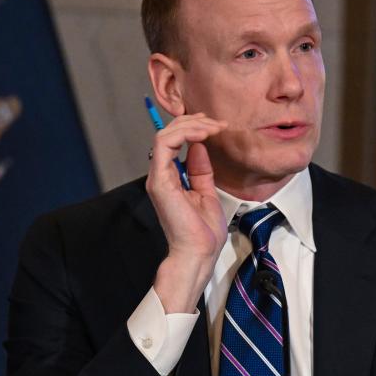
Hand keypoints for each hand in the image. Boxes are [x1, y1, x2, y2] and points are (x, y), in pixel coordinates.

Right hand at [147, 113, 227, 312]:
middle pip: (168, 133)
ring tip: (212, 127)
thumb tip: (199, 146)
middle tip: (217, 123)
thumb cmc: (203, 231)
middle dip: (194, 122)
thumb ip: (201, 169)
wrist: (199, 252)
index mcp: (170, 178)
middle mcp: (161, 175)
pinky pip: (164, 145)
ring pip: (165, 134)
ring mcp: (158, 177)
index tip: (217, 127)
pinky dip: (184, 134)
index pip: (174, 141)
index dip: (194, 128)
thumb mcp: (207, 191)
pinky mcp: (160, 181)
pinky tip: (204, 134)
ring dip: (190, 125)